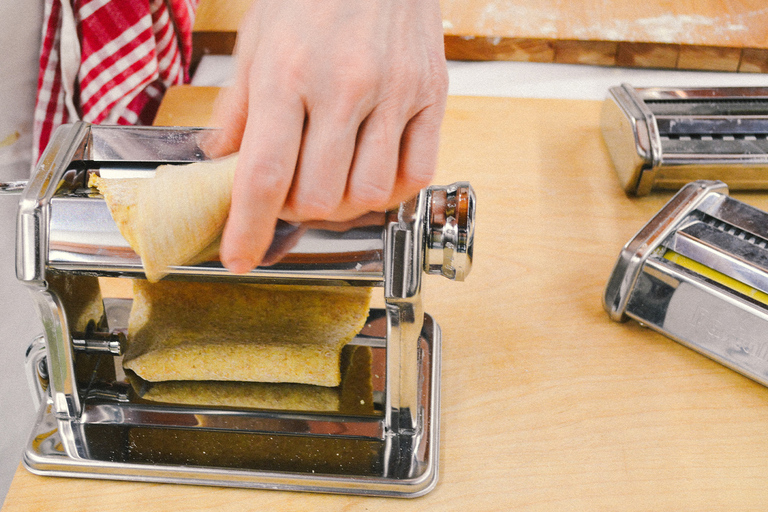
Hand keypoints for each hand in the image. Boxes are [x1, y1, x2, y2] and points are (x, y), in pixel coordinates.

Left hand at [203, 0, 447, 273]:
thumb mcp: (258, 38)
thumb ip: (239, 107)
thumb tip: (222, 162)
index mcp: (287, 72)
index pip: (262, 175)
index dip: (246, 228)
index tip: (238, 257)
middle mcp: (343, 86)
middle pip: (316, 196)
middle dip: (295, 210)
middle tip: (290, 192)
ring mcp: (395, 92)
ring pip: (367, 195)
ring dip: (342, 204)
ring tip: (333, 179)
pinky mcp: (432, 95)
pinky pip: (417, 173)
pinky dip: (391, 190)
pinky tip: (372, 169)